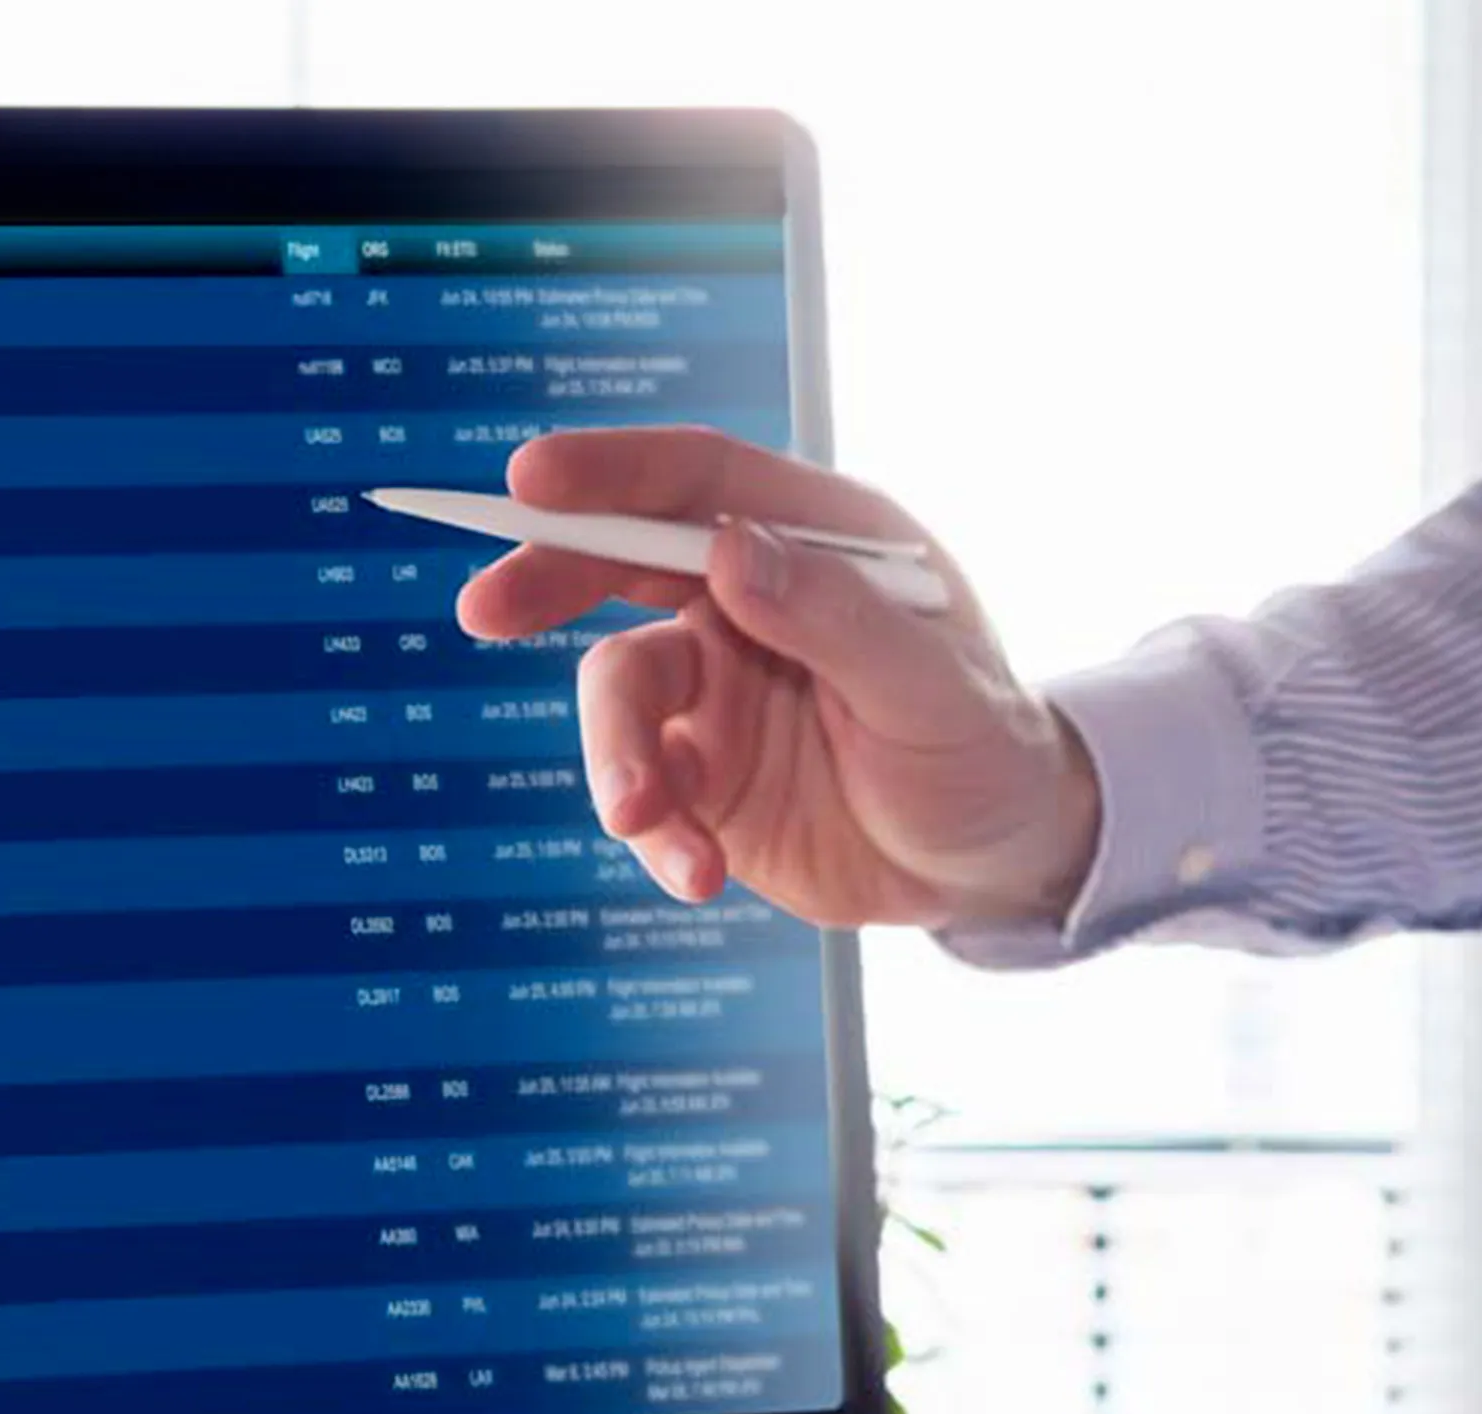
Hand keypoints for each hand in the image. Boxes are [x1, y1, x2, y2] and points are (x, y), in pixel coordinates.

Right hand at [455, 426, 1101, 927]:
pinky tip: (700, 874)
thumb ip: (835, 617)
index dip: (613, 471)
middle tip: (487, 609)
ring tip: (645, 818)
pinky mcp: (704, 773)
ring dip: (617, 756)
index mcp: (821, 541)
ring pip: (621, 693)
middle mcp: (756, 599)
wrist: (995, 865)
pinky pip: (644, 790)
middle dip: (550, 578)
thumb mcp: (933, 688)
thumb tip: (730, 548)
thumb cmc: (987, 751)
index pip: (701, 480)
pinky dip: (655, 833)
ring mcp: (721, 686)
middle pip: (624, 561)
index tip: (531, 481)